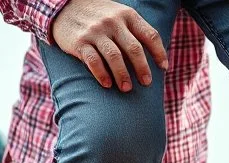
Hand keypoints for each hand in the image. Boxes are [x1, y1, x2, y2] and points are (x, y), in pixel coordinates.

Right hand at [50, 0, 167, 90]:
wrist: (65, 7)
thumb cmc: (98, 15)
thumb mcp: (118, 14)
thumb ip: (132, 29)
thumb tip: (151, 55)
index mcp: (127, 15)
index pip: (149, 35)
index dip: (159, 52)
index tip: (163, 67)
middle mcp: (113, 22)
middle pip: (134, 48)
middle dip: (142, 68)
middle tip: (146, 82)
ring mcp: (96, 32)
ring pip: (114, 57)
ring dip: (123, 75)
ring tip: (127, 88)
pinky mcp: (80, 42)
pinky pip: (93, 61)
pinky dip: (102, 74)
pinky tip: (107, 84)